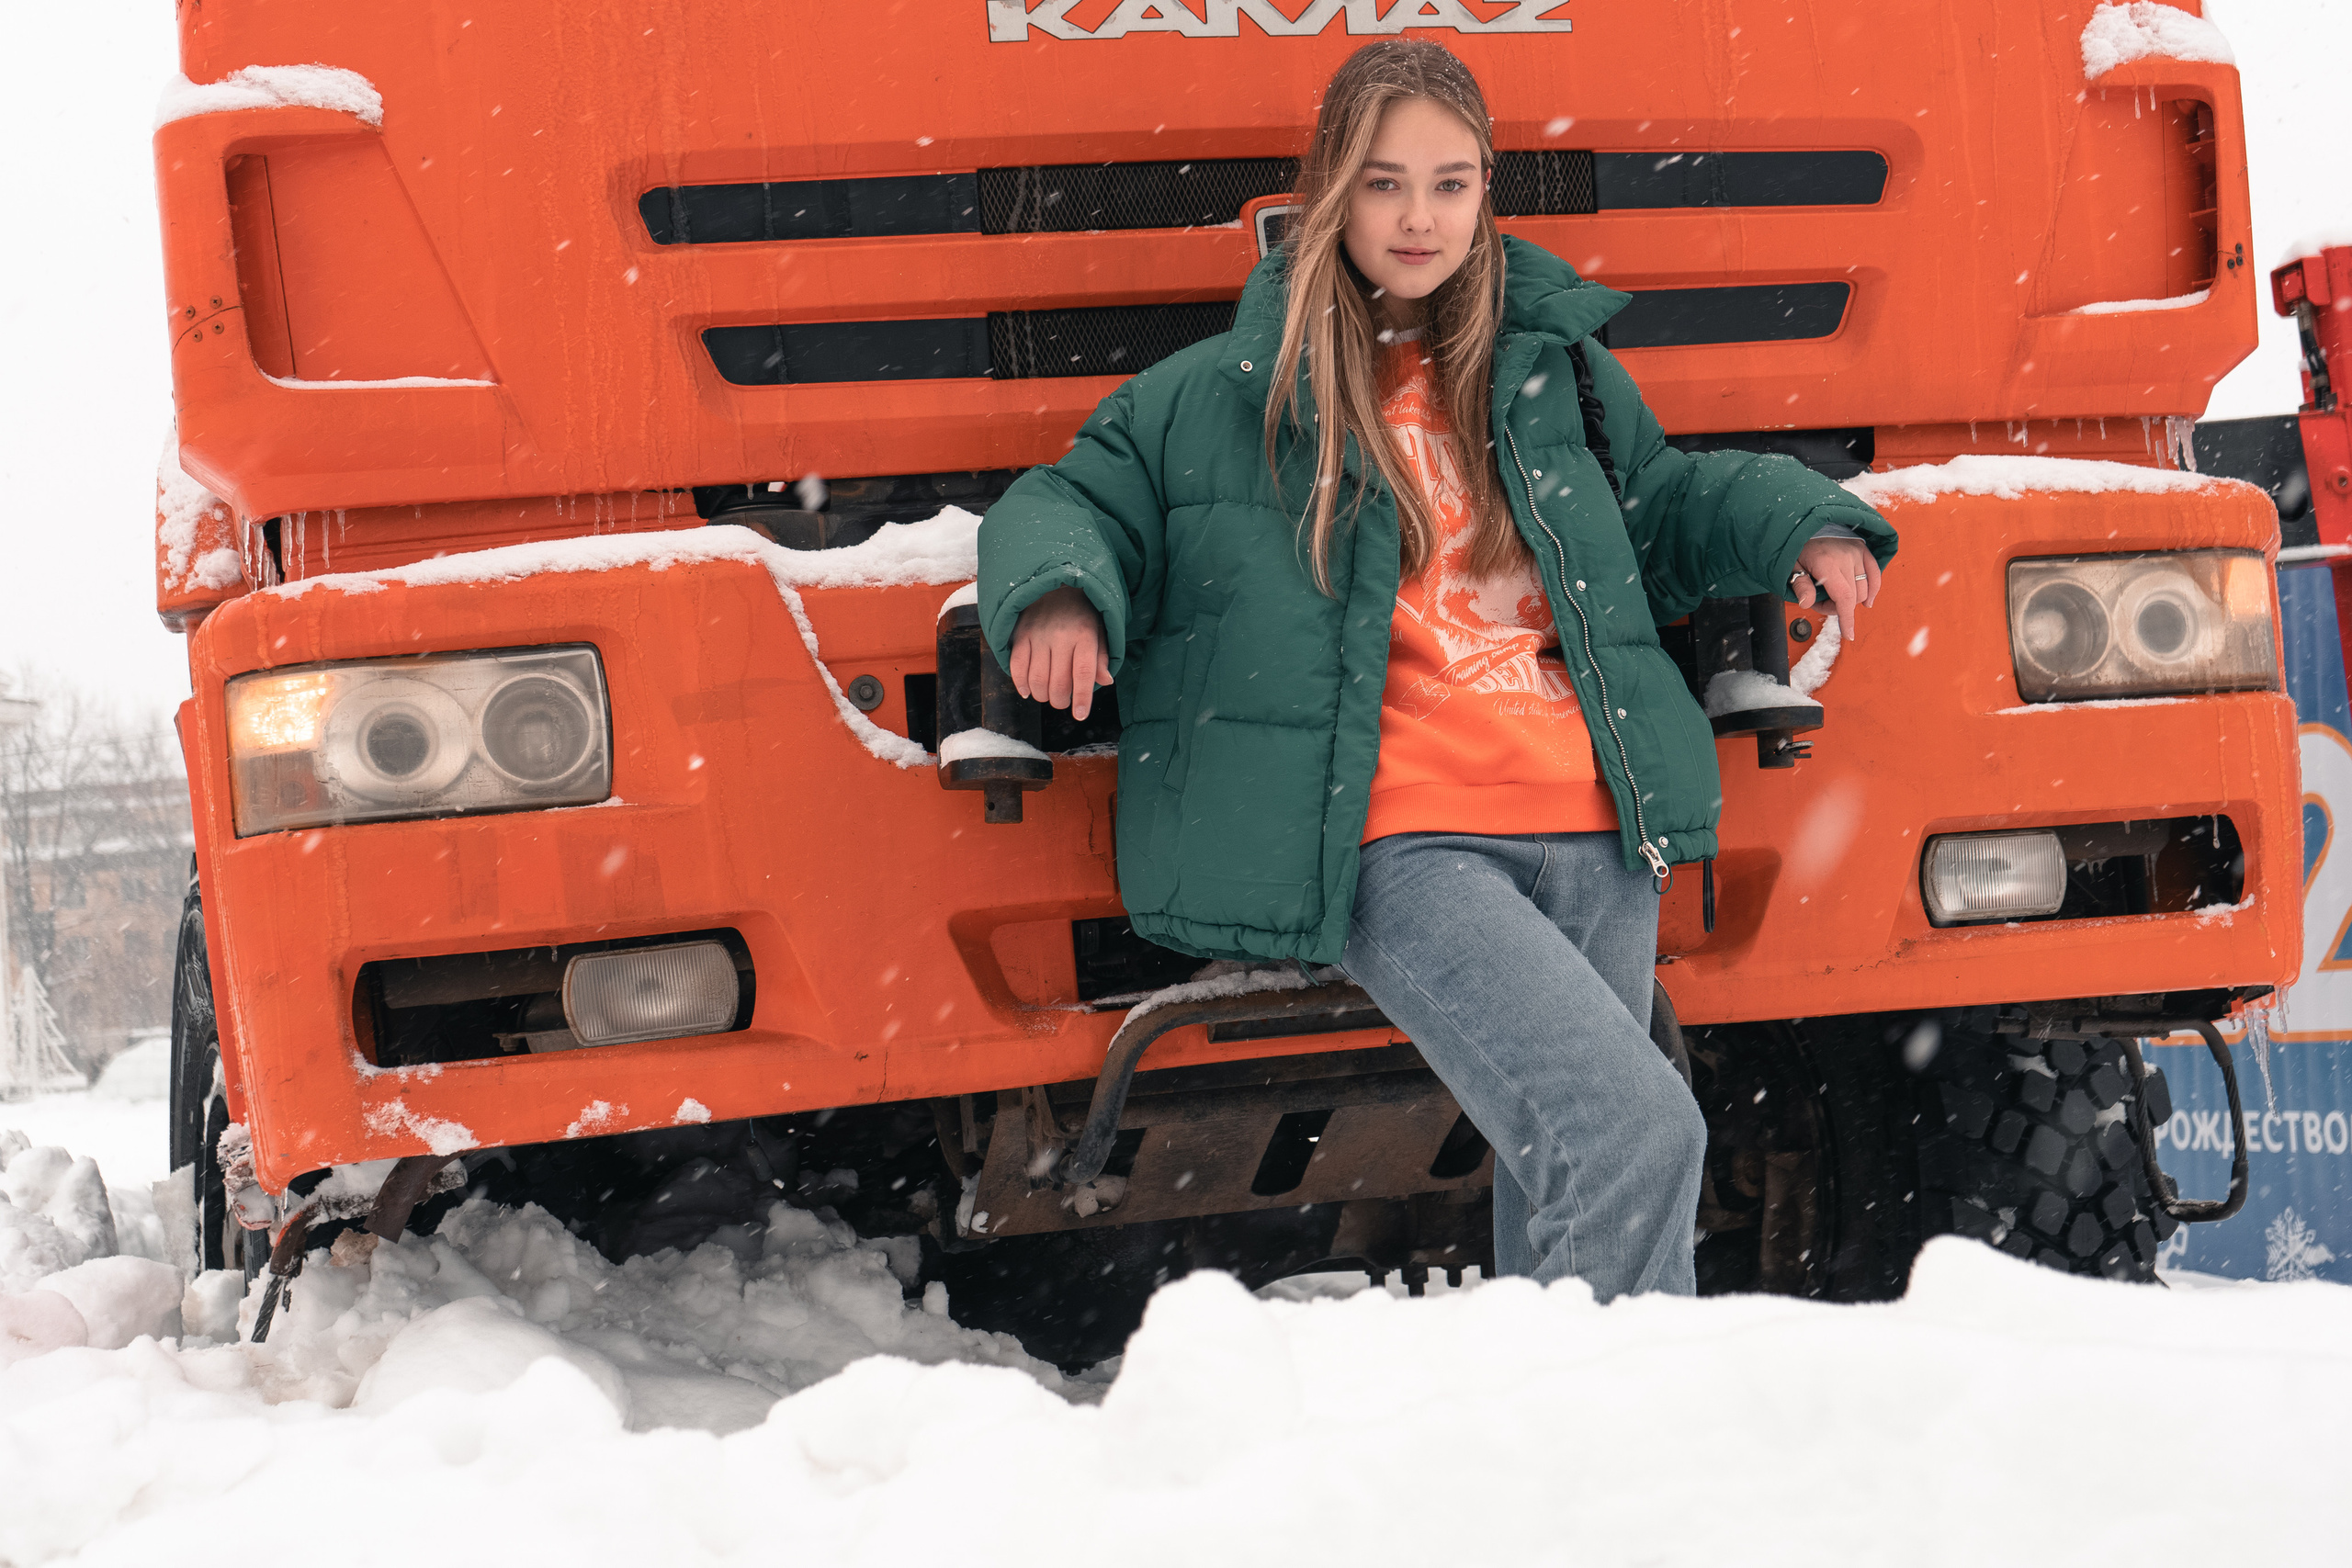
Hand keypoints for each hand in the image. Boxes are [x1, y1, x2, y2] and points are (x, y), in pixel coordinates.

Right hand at [1009, 584, 1112, 720]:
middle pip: (1058, 683)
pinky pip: (1017, 666)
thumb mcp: (1099, 631)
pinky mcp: (1020, 634)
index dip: (1082, 698)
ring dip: (1041, 696)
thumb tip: (1106, 681)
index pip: (1083, 673)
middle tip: (1062, 700)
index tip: (1080, 715)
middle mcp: (1061, 636)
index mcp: (1085, 635)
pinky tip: (1028, 690)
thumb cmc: (1081, 614)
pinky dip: (1021, 684)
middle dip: (1060, 701)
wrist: (1055, 585)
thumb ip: (1101, 657)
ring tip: (1047, 694)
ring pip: (1036, 680)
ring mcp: (1038, 635)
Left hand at [1791, 538, 1882, 642]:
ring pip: (1864, 589)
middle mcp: (1846, 557)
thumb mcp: (1790, 567)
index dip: (1847, 618)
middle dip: (1838, 608)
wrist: (1807, 525)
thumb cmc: (1798, 549)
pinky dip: (1872, 589)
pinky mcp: (1863, 549)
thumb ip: (1799, 585)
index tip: (1848, 634)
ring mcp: (1857, 552)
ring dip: (1851, 599)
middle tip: (1821, 602)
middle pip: (1853, 597)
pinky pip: (1875, 574)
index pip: (1844, 597)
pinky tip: (1867, 600)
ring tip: (1832, 594)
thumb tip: (1805, 603)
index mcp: (1827, 562)